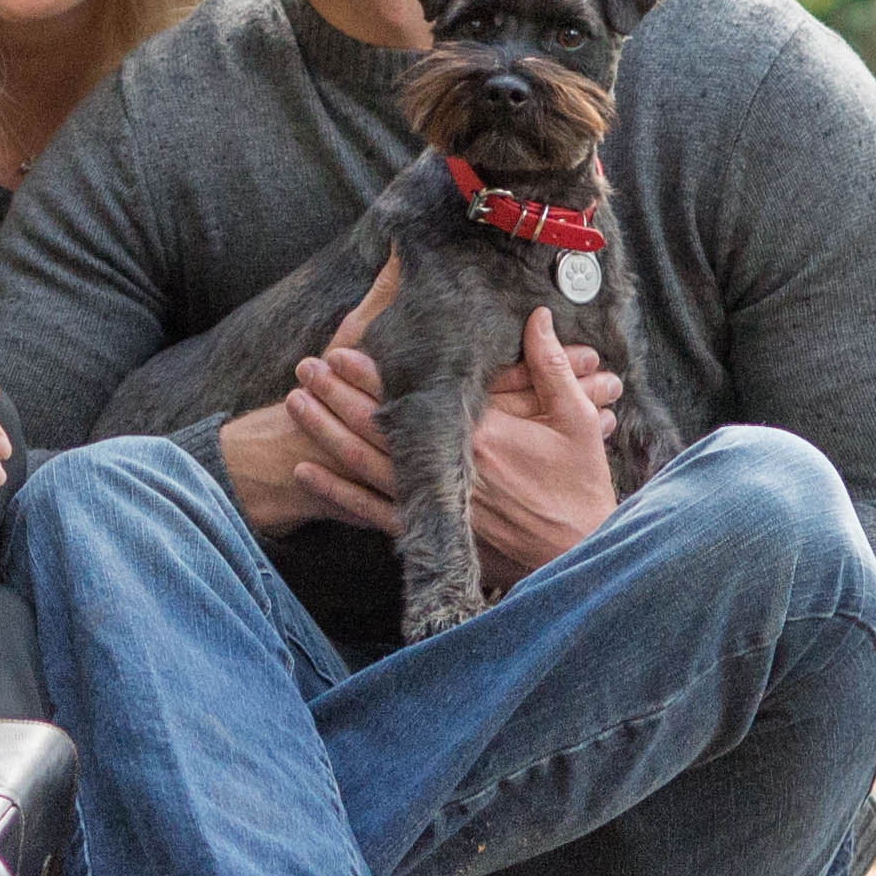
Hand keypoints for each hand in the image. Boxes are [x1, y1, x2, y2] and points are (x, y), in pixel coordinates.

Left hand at [225, 278, 629, 566]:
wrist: (576, 559)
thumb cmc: (581, 492)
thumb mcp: (578, 423)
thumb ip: (552, 368)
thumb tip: (535, 317)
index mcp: (481, 437)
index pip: (414, 396)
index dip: (374, 374)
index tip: (342, 349)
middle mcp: (447, 469)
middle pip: (378, 426)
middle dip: (337, 395)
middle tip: (305, 366)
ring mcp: (434, 503)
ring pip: (365, 465)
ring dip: (326, 433)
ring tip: (294, 403)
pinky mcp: (429, 533)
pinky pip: (371, 511)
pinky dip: (335, 493)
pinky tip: (305, 472)